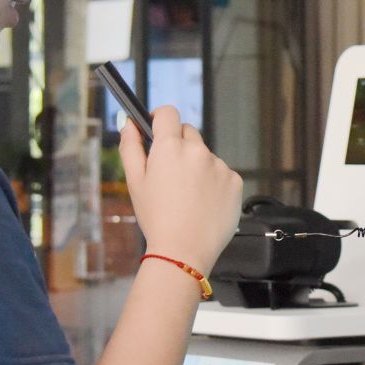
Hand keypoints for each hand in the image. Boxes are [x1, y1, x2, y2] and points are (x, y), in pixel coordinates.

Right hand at [119, 106, 242, 272]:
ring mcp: (219, 165)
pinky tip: (203, 204)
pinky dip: (213, 183)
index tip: (157, 127)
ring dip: (197, 167)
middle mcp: (198, 151)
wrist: (184, 251)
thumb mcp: (135, 182)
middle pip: (188, 133)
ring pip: (205, 156)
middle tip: (170, 173)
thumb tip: (129, 123)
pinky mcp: (235, 181)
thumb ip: (130, 147)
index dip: (160, 118)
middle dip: (178, 145)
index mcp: (170, 147)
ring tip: (187, 197)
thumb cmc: (156, 218)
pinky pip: (222, 173)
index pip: (168, 113)